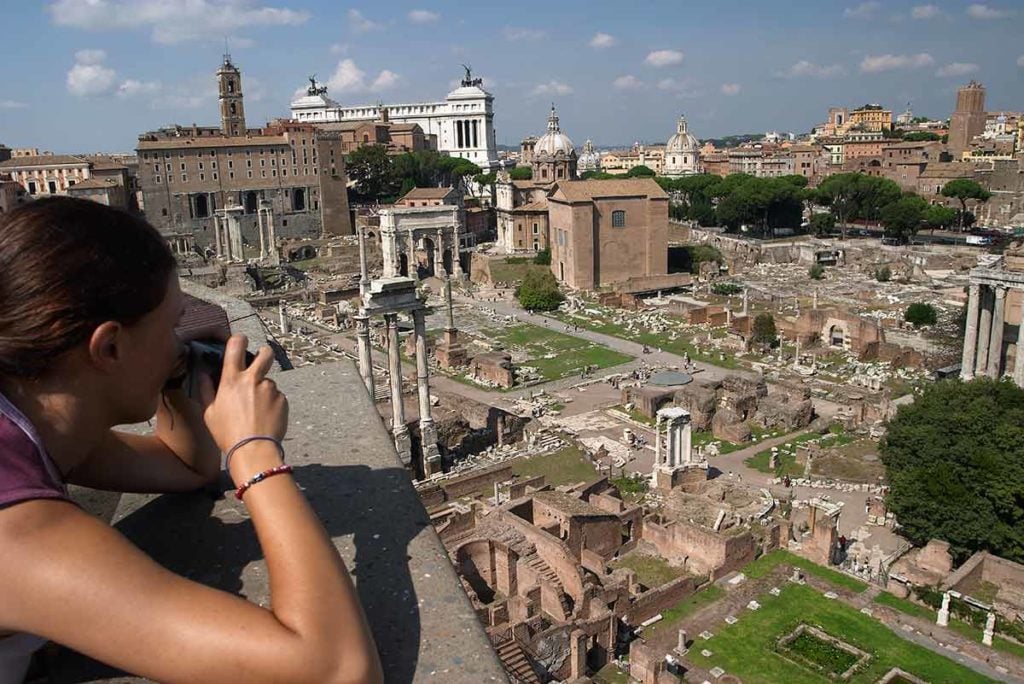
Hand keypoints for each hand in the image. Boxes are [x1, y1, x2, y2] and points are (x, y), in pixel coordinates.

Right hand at [200, 335, 288, 454]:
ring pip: (269, 382)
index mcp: (231, 380)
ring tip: (257, 411)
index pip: (236, 346)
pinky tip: (265, 418)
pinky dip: (272, 404)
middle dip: (264, 353)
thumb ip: (207, 390)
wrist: (254, 449)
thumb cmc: (228, 433)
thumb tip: (203, 374)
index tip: (240, 340)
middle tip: (261, 361)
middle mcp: (253, 379)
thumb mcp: (210, 413)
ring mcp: (270, 389)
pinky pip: (277, 397)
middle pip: (265, 354)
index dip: (239, 339)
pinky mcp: (283, 399)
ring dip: (264, 390)